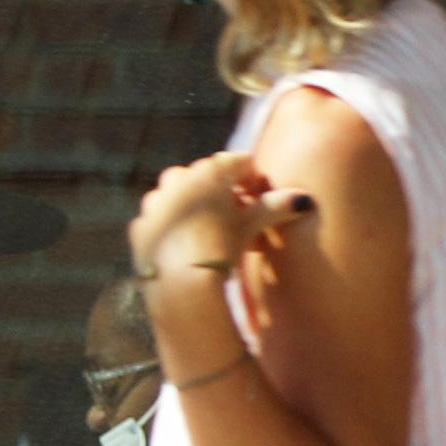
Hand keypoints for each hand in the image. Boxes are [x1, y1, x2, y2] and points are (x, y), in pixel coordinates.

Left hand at [125, 152, 269, 285]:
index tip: (260, 197)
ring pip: (182, 196)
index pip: (238, 162)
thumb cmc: (222, 246)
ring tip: (215, 234)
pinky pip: (163, 219)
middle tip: (239, 219)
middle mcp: (178, 179)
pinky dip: (177, 226)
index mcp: (209, 172)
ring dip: (198, 208)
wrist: (180, 282)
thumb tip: (304, 200)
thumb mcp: (253, 225)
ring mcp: (156, 201)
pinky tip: (190, 247)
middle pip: (207, 177)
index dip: (252, 179)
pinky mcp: (141, 225)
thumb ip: (275, 206)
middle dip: (223, 193)